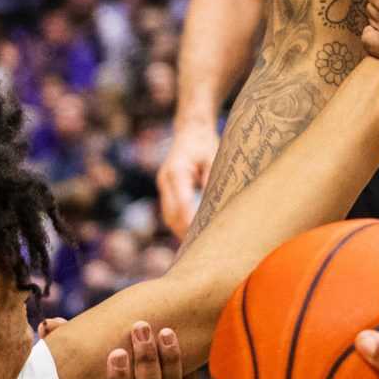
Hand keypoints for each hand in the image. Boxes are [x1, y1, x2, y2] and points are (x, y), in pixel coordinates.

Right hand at [157, 118, 219, 239]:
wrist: (191, 131)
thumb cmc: (205, 144)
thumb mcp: (214, 158)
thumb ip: (212, 180)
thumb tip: (214, 204)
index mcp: (176, 171)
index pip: (182, 201)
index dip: (190, 220)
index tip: (200, 235)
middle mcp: (165, 179)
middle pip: (171, 213)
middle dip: (185, 231)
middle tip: (204, 248)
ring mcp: (163, 185)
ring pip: (169, 215)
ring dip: (181, 230)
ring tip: (199, 246)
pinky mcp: (166, 189)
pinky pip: (170, 212)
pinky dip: (180, 223)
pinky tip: (193, 233)